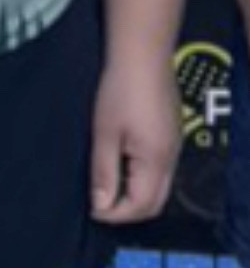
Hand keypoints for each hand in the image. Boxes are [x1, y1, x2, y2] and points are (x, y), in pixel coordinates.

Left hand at [89, 57, 181, 222]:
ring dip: (134, 194)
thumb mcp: (104, 133)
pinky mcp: (172, 134)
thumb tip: (101, 205)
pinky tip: (121, 165)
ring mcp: (175, 145)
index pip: (140, 206)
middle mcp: (171, 157)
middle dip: (127, 210)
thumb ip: (104, 172)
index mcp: (156, 160)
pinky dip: (142, 178)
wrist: (143, 54)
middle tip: (99, 203)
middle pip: (155, 202)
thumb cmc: (120, 90)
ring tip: (107, 185)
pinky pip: (161, 169)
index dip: (114, 214)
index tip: (91, 209)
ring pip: (160, 187)